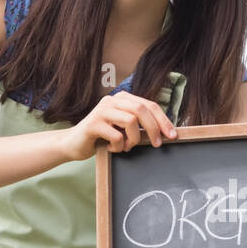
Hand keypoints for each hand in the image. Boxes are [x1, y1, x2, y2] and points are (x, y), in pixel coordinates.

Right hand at [62, 91, 176, 161]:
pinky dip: (119, 146)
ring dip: (133, 139)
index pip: (149, 105)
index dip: (163, 120)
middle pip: (141, 109)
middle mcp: (112, 100)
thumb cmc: (102, 137)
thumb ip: (139, 124)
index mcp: (122, 99)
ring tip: (126, 147)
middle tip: (157, 144)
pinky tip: (112, 148)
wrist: (73, 144)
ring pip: (130, 121)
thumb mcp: (123, 128)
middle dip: (154, 128)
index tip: (173, 135)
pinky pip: (116, 136)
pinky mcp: (93, 124)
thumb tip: (165, 132)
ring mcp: (101, 111)